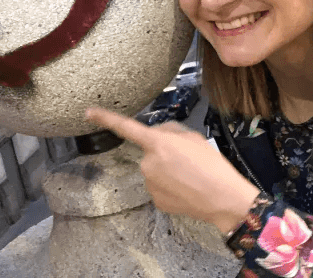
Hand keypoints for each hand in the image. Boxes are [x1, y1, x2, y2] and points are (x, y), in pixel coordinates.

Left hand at [86, 107, 259, 233]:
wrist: (223, 199)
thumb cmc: (212, 164)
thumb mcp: (193, 136)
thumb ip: (170, 131)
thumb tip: (158, 134)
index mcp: (156, 143)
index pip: (125, 127)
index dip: (105, 118)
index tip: (88, 112)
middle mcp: (147, 163)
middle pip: (150, 152)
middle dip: (164, 153)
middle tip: (188, 160)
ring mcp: (149, 184)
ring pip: (155, 170)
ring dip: (167, 170)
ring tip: (190, 175)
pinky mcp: (155, 200)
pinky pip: (159, 187)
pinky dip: (171, 187)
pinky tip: (186, 189)